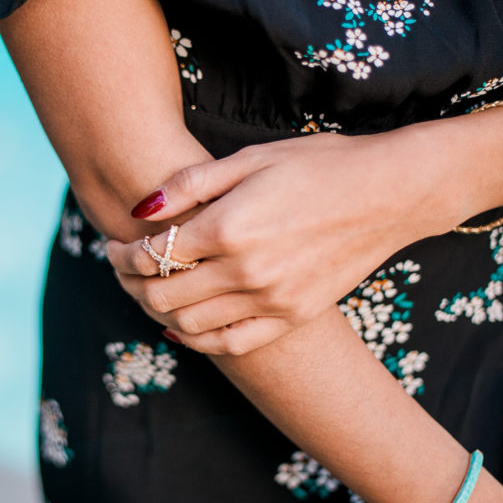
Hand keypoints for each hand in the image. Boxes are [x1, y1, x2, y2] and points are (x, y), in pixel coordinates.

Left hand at [106, 128, 457, 354]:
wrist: (389, 193)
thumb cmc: (318, 165)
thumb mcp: (249, 158)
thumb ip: (188, 185)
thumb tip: (138, 210)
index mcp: (228, 227)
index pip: (151, 255)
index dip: (120, 255)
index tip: (113, 246)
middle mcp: (245, 271)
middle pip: (162, 295)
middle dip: (130, 284)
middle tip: (123, 270)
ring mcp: (271, 300)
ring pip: (189, 324)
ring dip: (158, 311)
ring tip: (150, 291)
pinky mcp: (293, 316)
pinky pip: (232, 344)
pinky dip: (199, 340)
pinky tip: (184, 327)